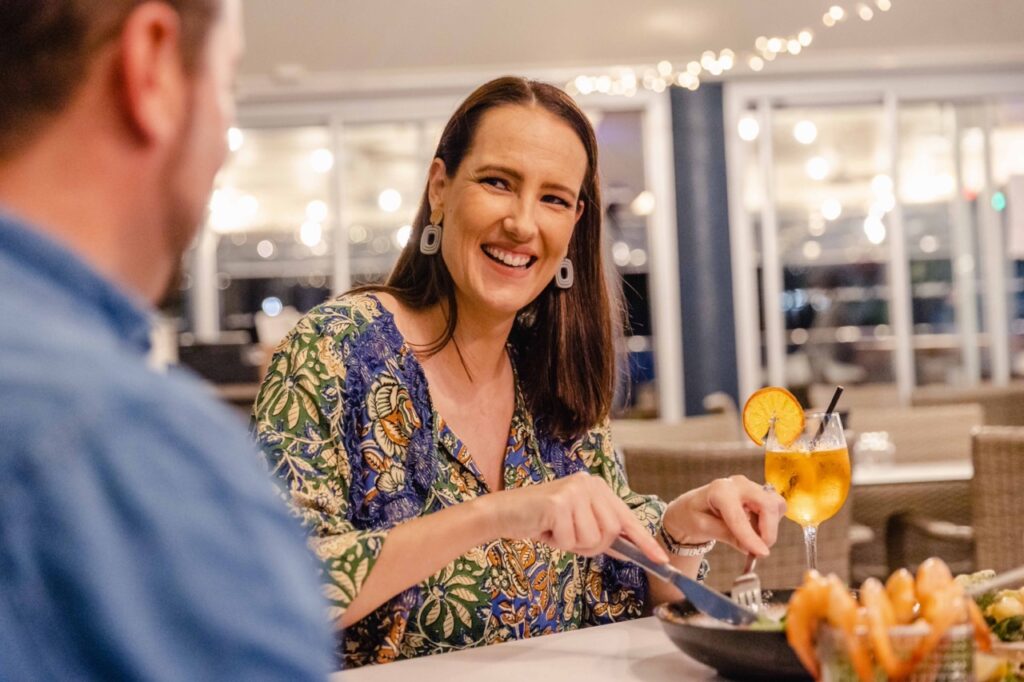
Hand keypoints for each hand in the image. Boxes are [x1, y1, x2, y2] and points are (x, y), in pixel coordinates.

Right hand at [485, 471, 668, 563]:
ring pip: (592, 539)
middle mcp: (589, 483)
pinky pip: (570, 539)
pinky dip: (556, 541)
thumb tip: (632, 548)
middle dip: (590, 545)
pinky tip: (544, 528)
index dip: (644, 541)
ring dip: (571, 543)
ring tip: (554, 530)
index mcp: (597, 486)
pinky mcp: (559, 502)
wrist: (504, 512)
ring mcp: (575, 490)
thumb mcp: (576, 525)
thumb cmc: (541, 520)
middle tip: (567, 536)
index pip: (626, 518)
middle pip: (611, 533)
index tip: (660, 560)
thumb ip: (602, 532)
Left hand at [662, 476, 786, 556]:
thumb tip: (752, 549)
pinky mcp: (760, 492)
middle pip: (767, 504)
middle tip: (760, 550)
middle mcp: (738, 484)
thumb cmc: (695, 515)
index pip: (739, 516)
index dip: (751, 537)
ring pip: (776, 505)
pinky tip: (756, 528)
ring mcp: (751, 486)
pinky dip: (771, 521)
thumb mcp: (703, 528)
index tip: (762, 554)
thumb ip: (728, 536)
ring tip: (752, 537)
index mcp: (719, 491)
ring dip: (770, 526)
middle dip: (768, 530)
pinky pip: (776, 507)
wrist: (694, 506)